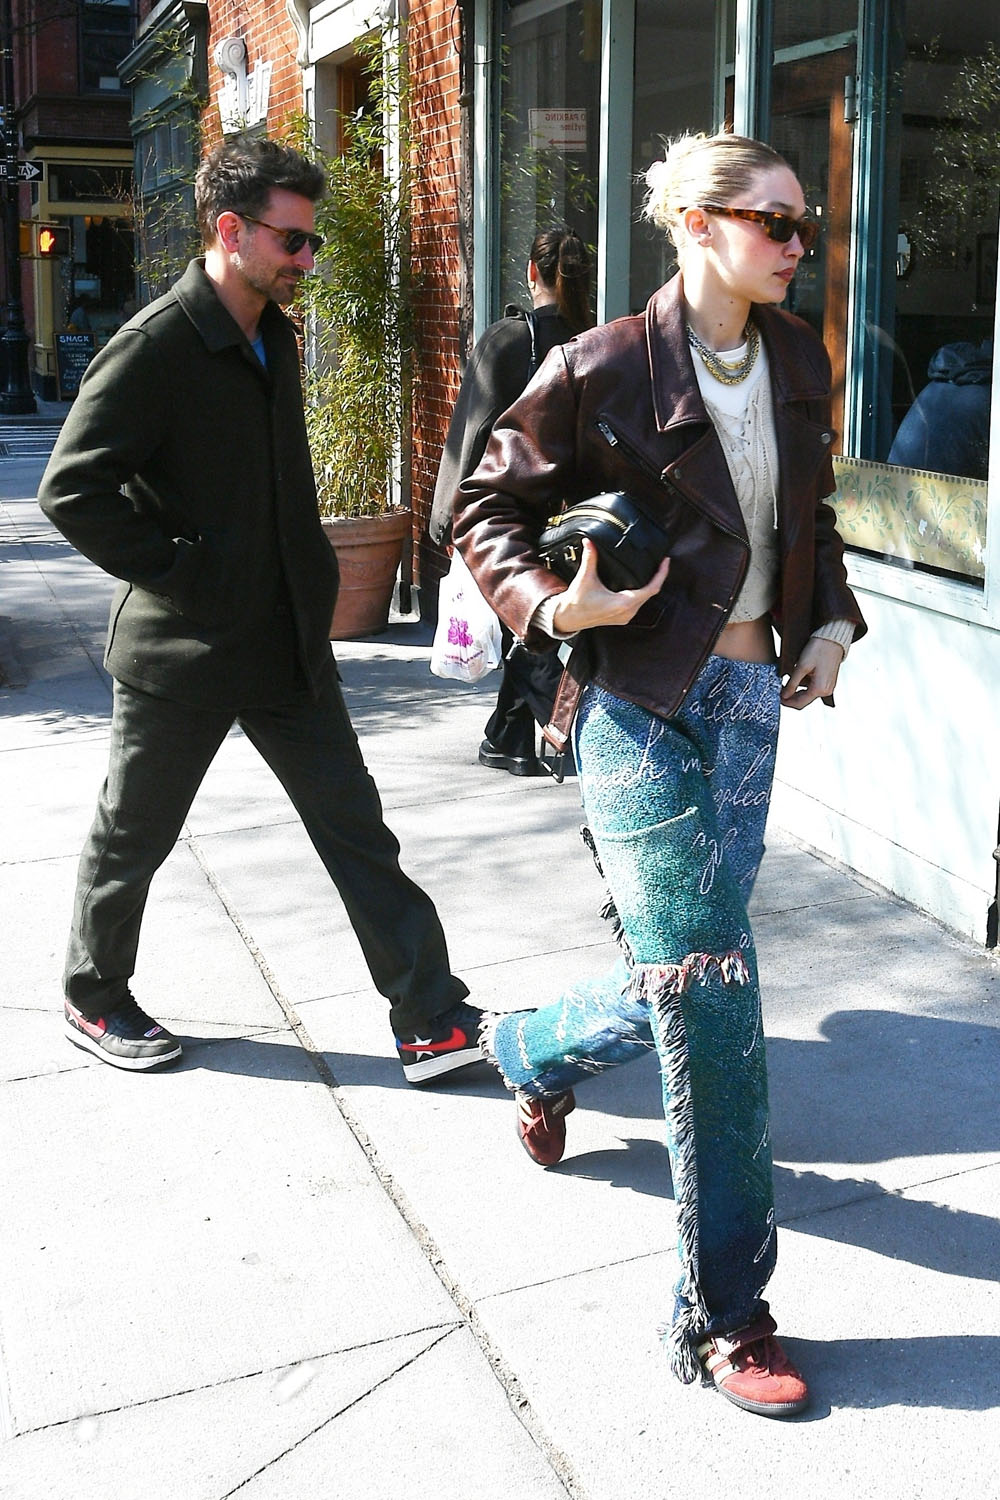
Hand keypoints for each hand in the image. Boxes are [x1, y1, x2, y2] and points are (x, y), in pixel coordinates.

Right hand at [551, 539, 670, 633]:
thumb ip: (590, 558)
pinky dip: (642, 593)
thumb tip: (590, 542)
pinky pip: (639, 604)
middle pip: (651, 593)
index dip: (661, 574)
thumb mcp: (585, 578)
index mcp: (623, 603)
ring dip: (650, 586)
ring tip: (654, 572)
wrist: (568, 618)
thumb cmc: (576, 603)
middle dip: (657, 578)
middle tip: (661, 562)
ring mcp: (626, 616)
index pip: (651, 588)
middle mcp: (627, 612)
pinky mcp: (622, 617)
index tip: (665, 562)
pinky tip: (641, 585)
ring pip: (645, 599)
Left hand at [780, 636, 844, 709]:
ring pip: (807, 693)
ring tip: (787, 679)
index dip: (786, 702)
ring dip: (796, 689)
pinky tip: (798, 675)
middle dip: (790, 696)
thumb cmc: (819, 650)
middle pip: (804, 700)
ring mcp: (828, 686)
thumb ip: (792, 684)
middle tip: (779, 688)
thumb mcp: (801, 667)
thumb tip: (784, 696)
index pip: (799, 704)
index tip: (777, 696)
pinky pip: (813, 686)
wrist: (833, 639)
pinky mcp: (827, 681)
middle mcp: (826, 691)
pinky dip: (803, 683)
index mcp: (820, 689)